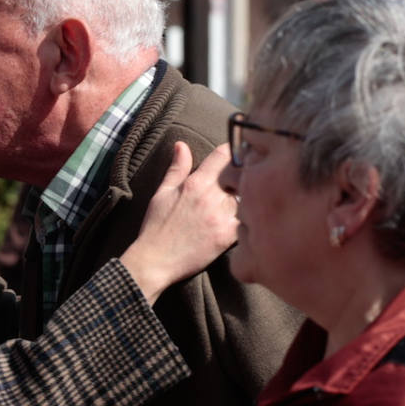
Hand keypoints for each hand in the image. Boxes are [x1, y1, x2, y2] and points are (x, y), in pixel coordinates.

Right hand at [120, 141, 237, 304]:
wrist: (154, 261)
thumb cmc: (156, 227)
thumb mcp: (163, 193)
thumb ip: (177, 168)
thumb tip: (181, 144)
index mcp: (196, 183)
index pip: (226, 154)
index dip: (235, 151)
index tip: (239, 156)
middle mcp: (211, 197)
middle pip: (242, 174)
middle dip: (245, 175)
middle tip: (247, 180)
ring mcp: (221, 216)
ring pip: (249, 196)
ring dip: (249, 197)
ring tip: (248, 202)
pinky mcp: (227, 236)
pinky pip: (249, 220)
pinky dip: (250, 219)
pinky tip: (247, 222)